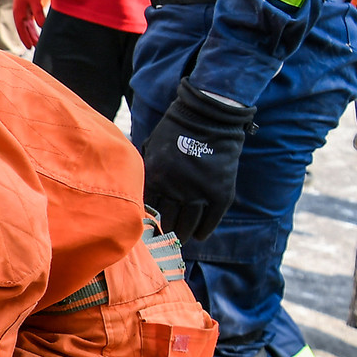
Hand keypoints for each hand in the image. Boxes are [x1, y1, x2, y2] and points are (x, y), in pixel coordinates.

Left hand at [142, 80, 254, 240]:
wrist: (208, 117)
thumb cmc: (173, 131)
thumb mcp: (149, 149)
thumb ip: (144, 172)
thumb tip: (136, 196)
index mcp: (156, 177)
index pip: (146, 210)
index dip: (145, 222)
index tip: (144, 231)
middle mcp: (177, 189)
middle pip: (167, 222)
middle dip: (163, 231)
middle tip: (162, 239)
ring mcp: (200, 192)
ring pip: (188, 225)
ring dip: (182, 235)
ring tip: (179, 238)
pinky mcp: (220, 193)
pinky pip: (211, 220)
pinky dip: (203, 231)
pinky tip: (198, 235)